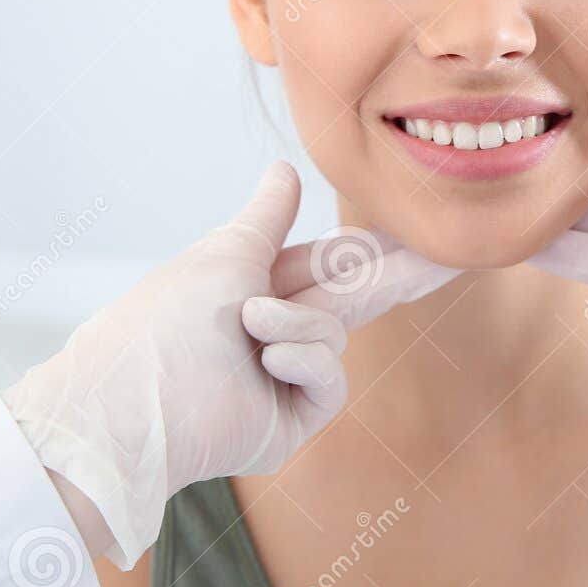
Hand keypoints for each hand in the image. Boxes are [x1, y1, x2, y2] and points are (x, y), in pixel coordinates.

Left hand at [1, 161, 458, 567]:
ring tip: (253, 325)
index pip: (330, 261)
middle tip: (452, 254)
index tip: (422, 231)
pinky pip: (330, 378)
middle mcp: (272, 331)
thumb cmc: (169, 317)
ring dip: (298, 322)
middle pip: (351, 297)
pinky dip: (303, 360)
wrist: (135, 401)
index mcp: (255, 286)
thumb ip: (268, 214)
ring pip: (336, 333)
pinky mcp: (292, 419)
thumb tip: (285, 167)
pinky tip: (269, 359)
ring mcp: (284, 379)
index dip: (375, 247)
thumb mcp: (229, 250)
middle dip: (396, 274)